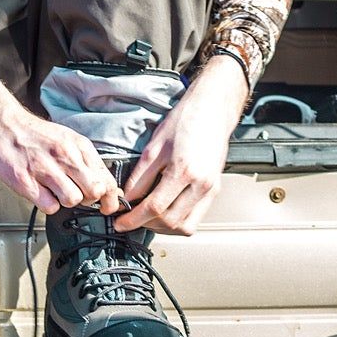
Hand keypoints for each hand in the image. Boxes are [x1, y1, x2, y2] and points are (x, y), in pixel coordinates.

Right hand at [0, 75, 119, 213]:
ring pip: (72, 200)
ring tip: (56, 191)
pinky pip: (49, 206)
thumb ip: (85, 160)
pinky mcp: (25, 181)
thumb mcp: (67, 139)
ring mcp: (44, 168)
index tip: (107, 205)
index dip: (110, 198)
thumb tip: (104, 185)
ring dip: (66, 201)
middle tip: (78, 195)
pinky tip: (42, 193)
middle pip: (93, 191)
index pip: (106, 179)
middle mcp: (64, 155)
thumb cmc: (34, 134)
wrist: (3, 124)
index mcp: (78, 146)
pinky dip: (47, 205)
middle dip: (88, 199)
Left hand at [115, 55, 247, 235]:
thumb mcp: (154, 146)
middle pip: (169, 221)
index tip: (121, 223)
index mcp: (184, 170)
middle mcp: (201, 184)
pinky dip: (179, 221)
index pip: (155, 207)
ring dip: (163, 227)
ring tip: (147, 216)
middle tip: (131, 218)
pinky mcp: (215, 190)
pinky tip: (165, 211)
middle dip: (146, 224)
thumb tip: (127, 198)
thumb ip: (140, 177)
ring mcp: (211, 189)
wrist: (212, 109)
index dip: (134, 219)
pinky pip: (196, 218)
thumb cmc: (185, 121)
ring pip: (185, 226)